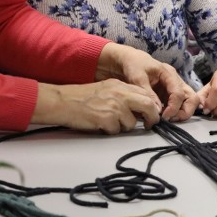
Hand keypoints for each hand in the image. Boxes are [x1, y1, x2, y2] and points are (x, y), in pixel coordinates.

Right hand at [32, 80, 161, 133]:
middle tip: (149, 125)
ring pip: (132, 123)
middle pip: (148, 106)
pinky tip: (100, 124)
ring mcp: (114, 106)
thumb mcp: (107, 89)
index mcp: (121, 85)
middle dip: (152, 118)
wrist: (63, 101)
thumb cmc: (83, 98)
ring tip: (109, 122)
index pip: (146, 95)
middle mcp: (120, 94)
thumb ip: (124, 95)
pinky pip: (116, 131)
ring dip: (123, 127)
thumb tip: (141, 109)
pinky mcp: (107, 119)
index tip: (152, 115)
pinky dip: (110, 131)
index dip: (153, 107)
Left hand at [96, 44, 199, 121]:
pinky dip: (175, 113)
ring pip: (189, 102)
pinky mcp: (169, 95)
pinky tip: (163, 116)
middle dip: (185, 112)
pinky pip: (179, 105)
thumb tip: (158, 111)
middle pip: (192, 98)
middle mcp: (175, 81)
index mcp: (169, 74)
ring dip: (181, 113)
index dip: (173, 108)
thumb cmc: (132, 65)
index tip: (163, 117)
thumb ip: (148, 93)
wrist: (127, 60)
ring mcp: (174, 88)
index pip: (179, 93)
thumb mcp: (137, 77)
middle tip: (170, 120)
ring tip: (167, 119)